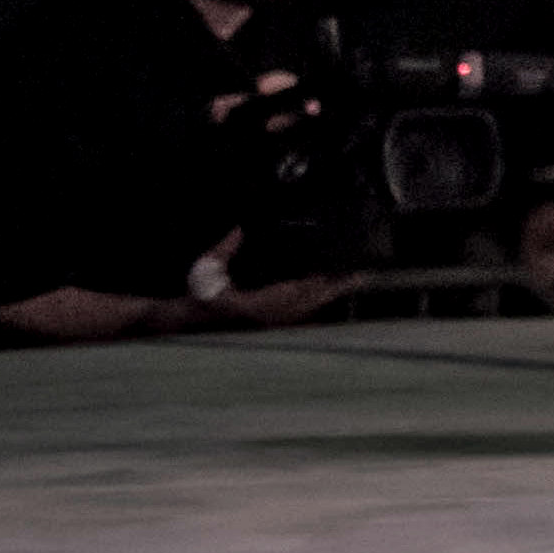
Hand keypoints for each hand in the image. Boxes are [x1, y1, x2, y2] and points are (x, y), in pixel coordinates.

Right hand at [168, 228, 352, 332]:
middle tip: (358, 276)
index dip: (312, 286)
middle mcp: (267, 316)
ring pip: (308, 309)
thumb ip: (222, 251)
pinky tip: (331, 293)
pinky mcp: (274, 321)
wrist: (195, 319)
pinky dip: (319, 303)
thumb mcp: (205, 270)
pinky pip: (302, 313)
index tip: (332, 274)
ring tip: (353, 281)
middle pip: (308, 303)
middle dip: (333, 289)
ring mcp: (272, 321)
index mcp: (254, 304)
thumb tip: (238, 231)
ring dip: (330, 296)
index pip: (290, 294)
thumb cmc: (201, 294)